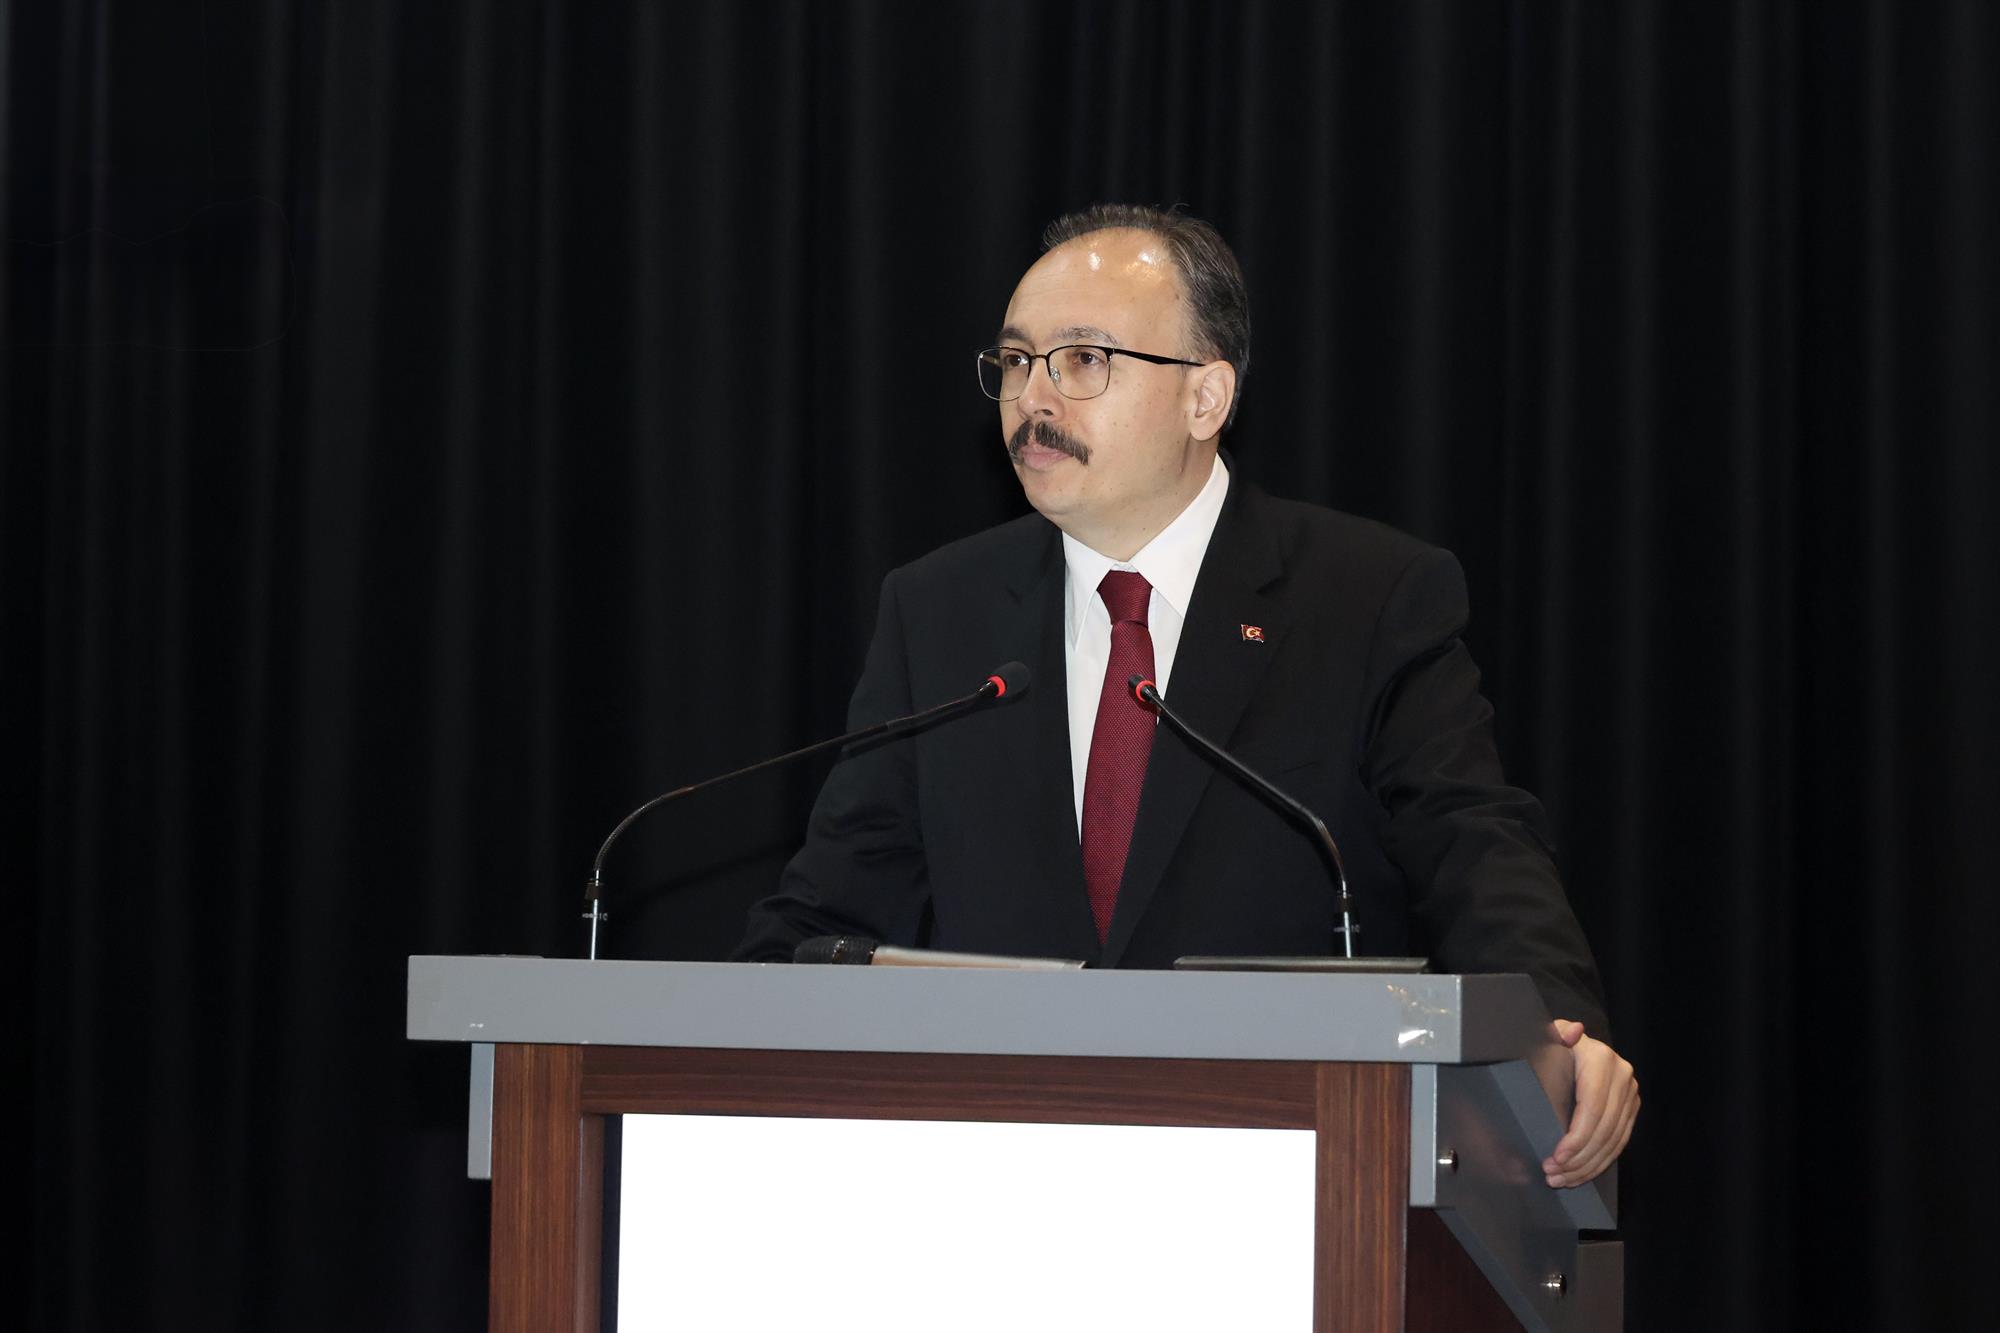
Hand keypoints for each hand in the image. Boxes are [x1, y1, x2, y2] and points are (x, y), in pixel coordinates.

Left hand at [1542, 1018, 1637, 1188]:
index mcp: (1602, 1060)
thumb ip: (1556, 1035)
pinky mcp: (1631, 1109)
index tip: (1556, 1157)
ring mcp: (1630, 1095)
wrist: (1576, 1046)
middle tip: (1552, 1174)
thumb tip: (1572, 1032)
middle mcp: (1623, 1077)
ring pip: (1613, 1142)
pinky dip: (1599, 1162)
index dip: (1576, 1137)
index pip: (1592, 1108)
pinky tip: (1579, 1174)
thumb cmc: (1555, 1045)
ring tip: (1561, 1179)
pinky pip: (1619, 1143)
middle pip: (1604, 1130)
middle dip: (1579, 1158)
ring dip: (1587, 1166)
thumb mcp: (1549, 1036)